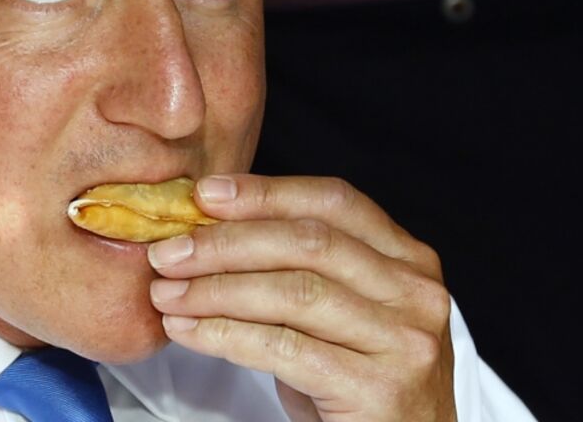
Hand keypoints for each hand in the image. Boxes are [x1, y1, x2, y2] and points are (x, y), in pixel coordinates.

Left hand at [147, 174, 455, 421]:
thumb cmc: (355, 380)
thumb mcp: (335, 311)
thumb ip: (295, 265)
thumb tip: (206, 226)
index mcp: (408, 258)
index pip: (332, 201)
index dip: (265, 192)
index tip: (204, 194)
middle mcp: (416, 293)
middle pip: (308, 243)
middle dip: (226, 243)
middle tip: (167, 252)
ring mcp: (404, 342)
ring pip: (293, 293)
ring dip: (216, 290)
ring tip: (167, 293)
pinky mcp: (379, 390)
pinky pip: (284, 349)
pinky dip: (226, 335)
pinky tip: (189, 331)